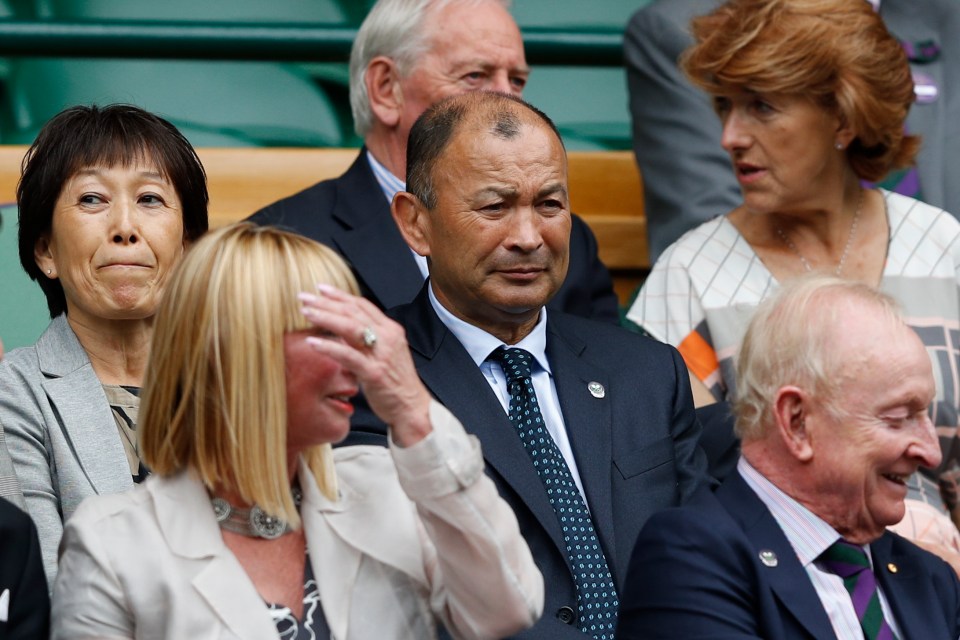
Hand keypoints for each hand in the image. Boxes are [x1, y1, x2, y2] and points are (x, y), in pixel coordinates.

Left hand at [298, 285, 432, 446]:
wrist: (412, 408)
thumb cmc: (396, 383)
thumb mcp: (383, 354)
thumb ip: (365, 340)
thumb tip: (339, 329)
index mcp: (391, 331)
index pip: (362, 305)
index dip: (340, 295)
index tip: (320, 289)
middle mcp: (388, 338)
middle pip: (354, 312)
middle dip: (327, 302)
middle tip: (304, 297)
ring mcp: (382, 354)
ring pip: (351, 328)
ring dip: (325, 317)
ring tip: (306, 313)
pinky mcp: (374, 373)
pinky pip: (348, 355)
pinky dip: (329, 347)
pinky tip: (313, 342)